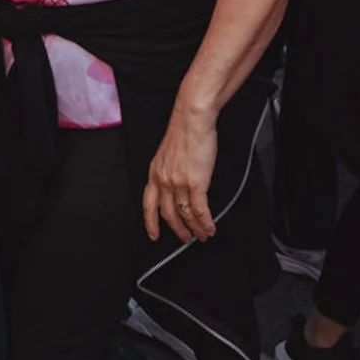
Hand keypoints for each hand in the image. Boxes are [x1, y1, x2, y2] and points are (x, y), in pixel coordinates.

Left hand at [141, 110, 219, 243]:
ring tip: (201, 235)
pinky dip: (206, 222)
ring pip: (185, 214)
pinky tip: (210, 228)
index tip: (153, 234)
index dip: (150, 222)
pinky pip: (199, 210)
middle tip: (185, 239)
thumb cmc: (183, 132)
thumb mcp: (167, 154)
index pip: (148, 204)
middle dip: (178, 230)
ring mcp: (179, 183)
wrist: (191, 120)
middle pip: (168, 214)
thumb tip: (177, 184)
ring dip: (194, 229)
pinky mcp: (195, 183)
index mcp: (154, 173)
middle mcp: (164, 180)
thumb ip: (168, 170)